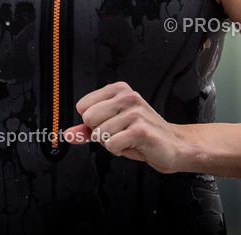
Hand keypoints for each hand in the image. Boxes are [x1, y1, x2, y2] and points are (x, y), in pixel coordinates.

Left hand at [65, 81, 185, 173]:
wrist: (172, 145)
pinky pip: (111, 145)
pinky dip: (118, 150)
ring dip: (111, 143)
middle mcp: (127, 97)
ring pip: (100, 134)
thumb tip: (68, 134)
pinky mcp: (140, 130)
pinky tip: (132, 144)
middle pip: (89, 119)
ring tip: (127, 138)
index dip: (93, 121)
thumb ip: (87, 129)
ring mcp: (135, 112)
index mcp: (118, 90)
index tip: (109, 123)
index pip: (83, 106)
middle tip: (119, 133)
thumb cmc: (141, 134)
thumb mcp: (111, 127)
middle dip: (100, 132)